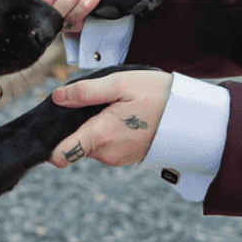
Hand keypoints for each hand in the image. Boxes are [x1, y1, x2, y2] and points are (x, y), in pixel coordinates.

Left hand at [46, 69, 171, 167]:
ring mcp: (117, 158)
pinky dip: (108, 132)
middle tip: (95, 103)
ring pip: (90, 144)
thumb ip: (85, 92)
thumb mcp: (120, 83)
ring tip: (114, 106)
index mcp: (100, 136)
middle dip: (77, 125)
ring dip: (94, 127)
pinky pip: (106, 145)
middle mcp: (106, 153)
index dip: (50, 141)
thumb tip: (57, 98)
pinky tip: (123, 116)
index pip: (58, 156)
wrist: (192, 116)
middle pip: (73, 144)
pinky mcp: (127, 157)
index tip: (54, 123)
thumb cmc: (158, 95)